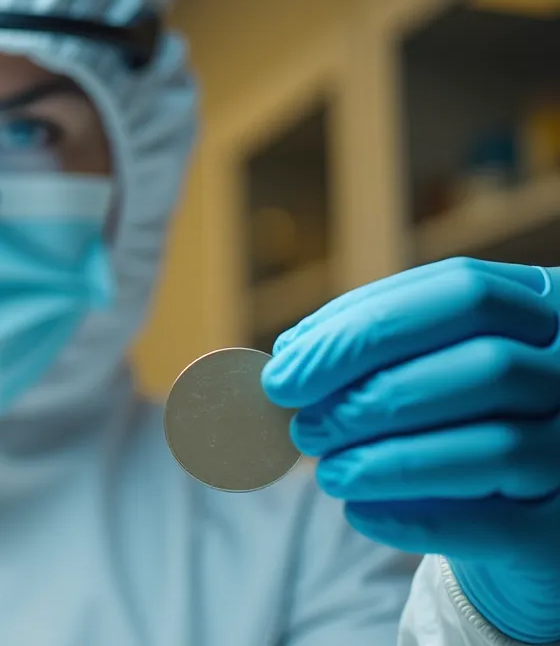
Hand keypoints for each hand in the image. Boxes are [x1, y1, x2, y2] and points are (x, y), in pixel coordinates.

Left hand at [261, 257, 559, 643]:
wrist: (522, 513)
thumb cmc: (457, 422)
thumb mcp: (423, 367)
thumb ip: (370, 351)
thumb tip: (289, 358)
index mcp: (547, 306)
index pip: (461, 293)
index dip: (363, 329)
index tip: (285, 371)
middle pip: (486, 367)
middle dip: (374, 396)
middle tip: (303, 427)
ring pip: (496, 447)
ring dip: (389, 459)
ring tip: (327, 470)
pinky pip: (493, 525)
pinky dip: (414, 517)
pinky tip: (360, 511)